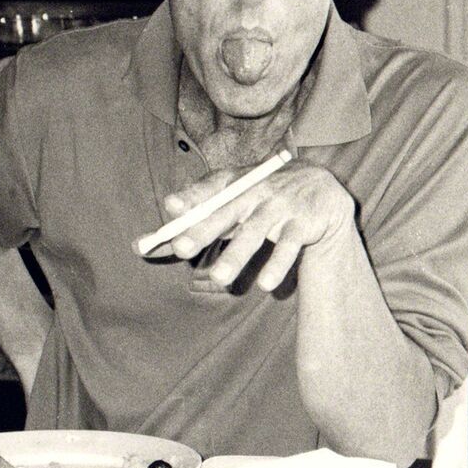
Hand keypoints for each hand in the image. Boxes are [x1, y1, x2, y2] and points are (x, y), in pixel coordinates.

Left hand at [163, 161, 357, 291]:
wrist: (321, 185)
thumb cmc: (264, 195)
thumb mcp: (233, 195)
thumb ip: (195, 215)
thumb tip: (146, 243)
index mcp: (236, 183)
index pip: (210, 186)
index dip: (191, 195)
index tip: (171, 206)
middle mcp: (256, 191)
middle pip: (226, 211)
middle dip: (203, 229)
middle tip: (180, 248)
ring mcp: (280, 206)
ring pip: (255, 232)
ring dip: (237, 254)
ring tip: (219, 278)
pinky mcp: (302, 223)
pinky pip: (289, 246)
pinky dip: (277, 264)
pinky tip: (266, 284)